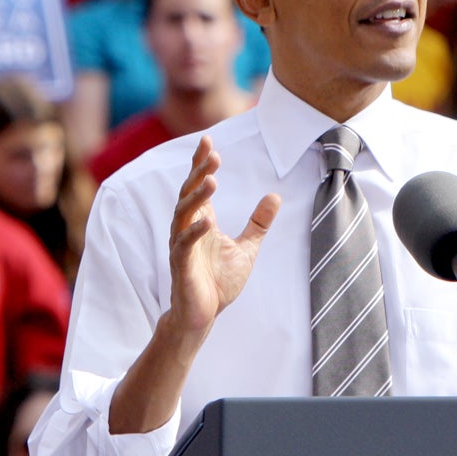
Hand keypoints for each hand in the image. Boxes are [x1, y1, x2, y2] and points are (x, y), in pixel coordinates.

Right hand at [165, 136, 280, 338]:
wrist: (203, 315)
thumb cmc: (219, 281)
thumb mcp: (247, 248)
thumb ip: (258, 224)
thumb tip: (275, 197)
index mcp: (202, 221)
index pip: (198, 185)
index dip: (201, 164)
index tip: (208, 140)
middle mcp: (188, 228)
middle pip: (190, 193)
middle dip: (200, 172)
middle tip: (213, 155)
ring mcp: (182, 245)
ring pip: (184, 213)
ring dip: (197, 196)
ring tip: (213, 180)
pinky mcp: (181, 265)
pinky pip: (184, 244)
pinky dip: (194, 232)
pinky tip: (207, 221)